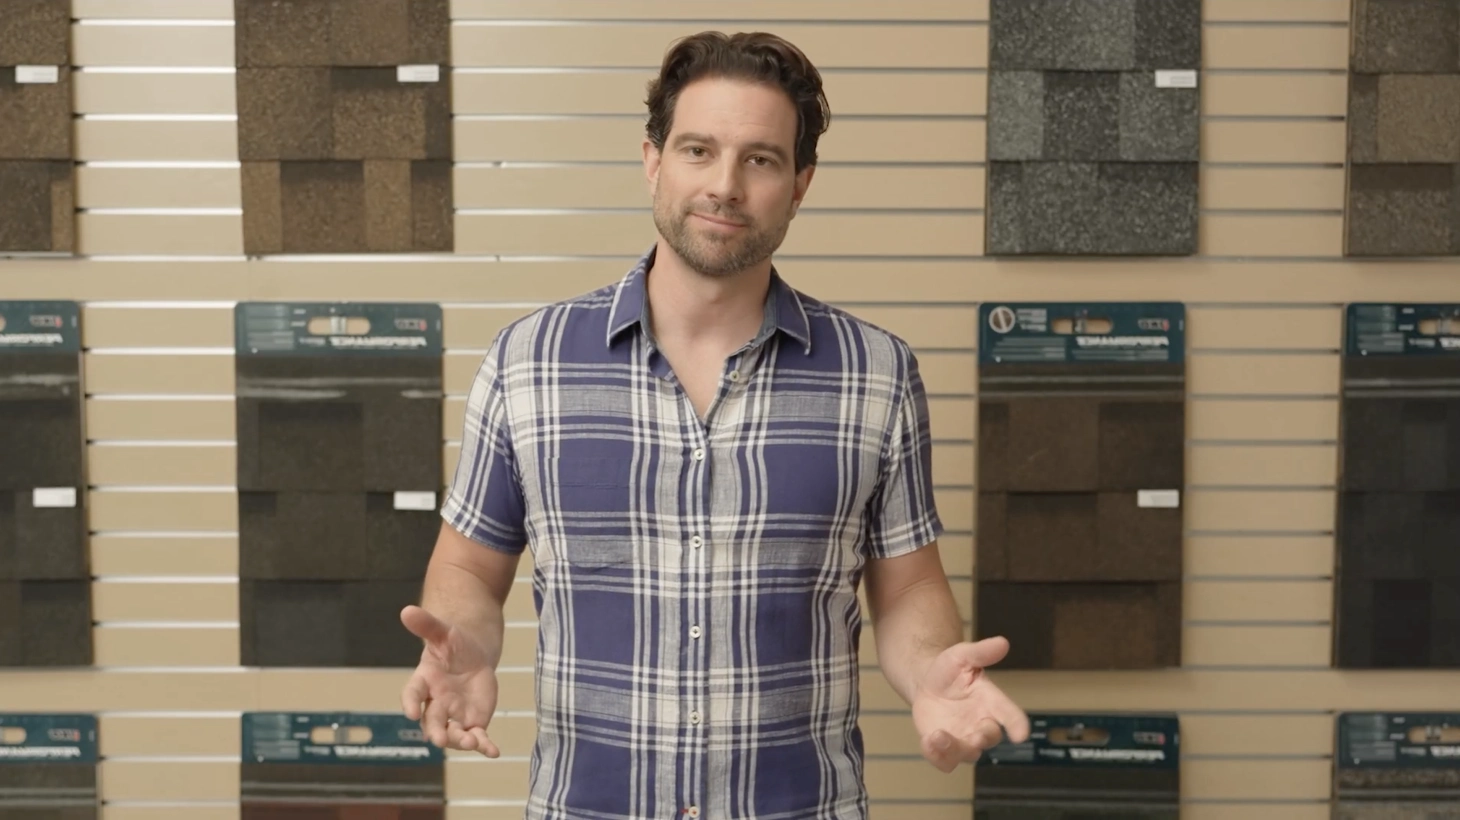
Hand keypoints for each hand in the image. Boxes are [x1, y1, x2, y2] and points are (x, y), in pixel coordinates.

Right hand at [399, 605, 501, 756]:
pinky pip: (477, 736)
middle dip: (435, 731)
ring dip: (460, 740)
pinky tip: (493, 752)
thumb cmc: (453, 643)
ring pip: (454, 733)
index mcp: (424, 681)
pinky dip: (484, 746)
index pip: (412, 694)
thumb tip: (407, 610)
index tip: (410, 713)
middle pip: (432, 721)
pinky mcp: (473, 721)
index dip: (410, 704)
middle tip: (439, 741)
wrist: (473, 654)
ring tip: (471, 744)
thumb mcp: (443, 631)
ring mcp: (454, 714)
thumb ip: (426, 625)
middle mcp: (436, 702)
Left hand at [911, 636, 1029, 772]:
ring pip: (967, 755)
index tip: (1021, 734)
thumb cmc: (951, 669)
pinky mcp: (945, 748)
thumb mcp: (962, 655)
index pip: (1009, 713)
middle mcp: (981, 723)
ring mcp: (964, 738)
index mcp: (991, 701)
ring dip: (954, 750)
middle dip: (983, 739)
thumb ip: (981, 652)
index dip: (1016, 724)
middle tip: (975, 738)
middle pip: (989, 738)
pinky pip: (945, 762)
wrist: (927, 683)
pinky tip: (927, 741)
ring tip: (936, 737)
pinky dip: (937, 757)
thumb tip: (1002, 642)